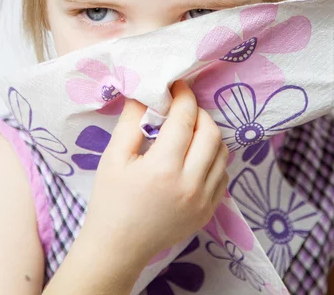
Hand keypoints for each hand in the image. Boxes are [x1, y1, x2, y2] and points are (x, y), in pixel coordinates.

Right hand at [79, 80, 228, 271]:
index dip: (183, 96)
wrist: (118, 247)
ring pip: (222, 153)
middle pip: (211, 132)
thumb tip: (145, 92)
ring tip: (190, 130)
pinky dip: (214, 158)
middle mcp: (190, 184)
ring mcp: (204, 200)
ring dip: (209, 134)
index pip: (185, 119)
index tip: (177, 85)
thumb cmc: (110, 200)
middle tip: (182, 108)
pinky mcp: (209, 211)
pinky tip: (196, 155)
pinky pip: (223, 175)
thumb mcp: (113, 157)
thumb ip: (131, 121)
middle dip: (199, 113)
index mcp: (163, 168)